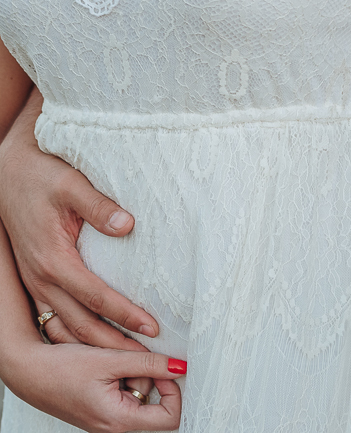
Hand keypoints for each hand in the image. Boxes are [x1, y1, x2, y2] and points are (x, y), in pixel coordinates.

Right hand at [0, 91, 158, 347]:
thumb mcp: (70, 184)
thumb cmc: (41, 176)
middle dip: (114, 344)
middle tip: (147, 358)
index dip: (126, 314)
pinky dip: (76, 338)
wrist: (8, 174)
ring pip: (66, 329)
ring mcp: (36, 283)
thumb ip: (99, 205)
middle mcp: (42, 279)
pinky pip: (55, 320)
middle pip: (81, 325)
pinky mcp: (36, 281)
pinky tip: (96, 344)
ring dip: (96, 346)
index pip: (97, 297)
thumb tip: (127, 225)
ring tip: (128, 359)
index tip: (152, 327)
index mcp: (53, 259)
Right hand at [2, 341, 184, 432]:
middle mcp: (115, 426)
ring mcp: (107, 419)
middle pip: (154, 402)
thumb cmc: (63, 370)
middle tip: (127, 359)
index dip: (173, 389)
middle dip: (147, 376)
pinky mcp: (101, 409)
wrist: (30, 373)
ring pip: (138, 394)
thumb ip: (149, 364)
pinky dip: (121, 376)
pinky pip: (124, 392)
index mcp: (119, 421)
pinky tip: (105, 366)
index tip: (165, 367)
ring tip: (110, 361)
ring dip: (132, 372)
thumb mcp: (111, 360)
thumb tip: (179, 366)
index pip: (169, 417)